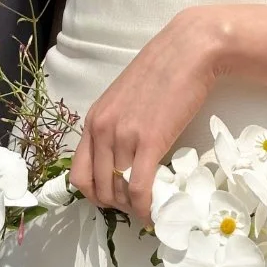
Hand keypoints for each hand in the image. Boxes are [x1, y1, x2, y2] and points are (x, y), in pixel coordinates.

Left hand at [70, 7, 225, 221]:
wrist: (188, 51)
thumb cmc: (161, 71)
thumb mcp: (124, 99)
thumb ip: (115, 126)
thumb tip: (121, 157)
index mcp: (93, 121)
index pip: (77, 173)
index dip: (93, 194)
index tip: (111, 199)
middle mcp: (102, 130)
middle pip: (97, 187)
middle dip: (114, 205)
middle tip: (133, 207)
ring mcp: (124, 136)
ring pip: (118, 190)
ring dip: (131, 208)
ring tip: (145, 209)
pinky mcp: (150, 141)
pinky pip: (140, 188)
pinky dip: (144, 208)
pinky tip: (153, 215)